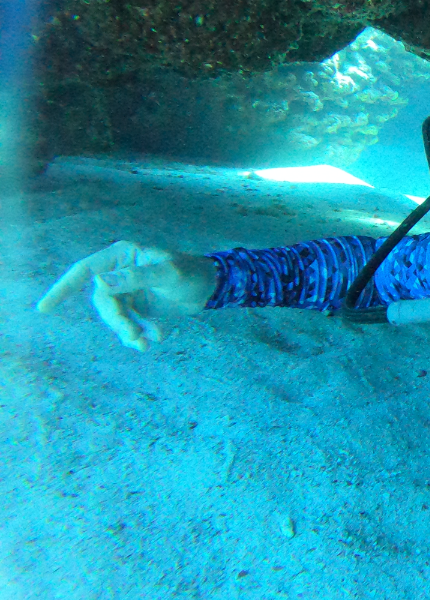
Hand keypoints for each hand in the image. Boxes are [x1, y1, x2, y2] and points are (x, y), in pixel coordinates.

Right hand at [36, 241, 218, 350]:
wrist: (214, 286)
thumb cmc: (192, 272)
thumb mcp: (167, 273)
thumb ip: (135, 277)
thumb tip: (99, 281)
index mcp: (122, 256)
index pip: (84, 271)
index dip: (62, 288)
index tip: (44, 308)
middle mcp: (121, 273)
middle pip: (103, 302)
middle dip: (116, 321)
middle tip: (134, 336)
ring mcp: (129, 291)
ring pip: (116, 317)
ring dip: (128, 331)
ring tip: (146, 343)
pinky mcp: (139, 307)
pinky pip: (130, 324)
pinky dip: (140, 333)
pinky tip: (157, 338)